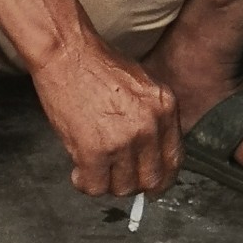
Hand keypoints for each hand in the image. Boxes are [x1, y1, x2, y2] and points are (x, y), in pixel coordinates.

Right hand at [31, 35, 182, 198]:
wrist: (67, 54)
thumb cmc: (97, 67)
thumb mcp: (142, 87)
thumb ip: (152, 118)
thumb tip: (150, 154)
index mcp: (166, 106)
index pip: (174, 159)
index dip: (161, 178)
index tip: (151, 185)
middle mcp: (150, 124)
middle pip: (151, 180)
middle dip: (133, 185)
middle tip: (116, 178)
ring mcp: (124, 139)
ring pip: (123, 188)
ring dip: (107, 183)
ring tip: (94, 167)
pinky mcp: (95, 150)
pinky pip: (95, 187)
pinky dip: (85, 184)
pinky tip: (79, 169)